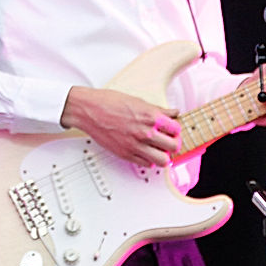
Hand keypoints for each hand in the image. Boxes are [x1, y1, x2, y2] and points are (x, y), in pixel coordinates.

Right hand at [60, 87, 181, 166]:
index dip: (176, 130)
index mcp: (150, 116)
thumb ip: (158, 110)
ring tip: (159, 150)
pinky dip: (149, 160)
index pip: (176, 129)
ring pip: (163, 160)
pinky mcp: (126, 154)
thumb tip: (172, 112)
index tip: (172, 130)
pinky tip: (145, 152)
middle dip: (173, 144)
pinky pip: (146, 164)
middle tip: (168, 141)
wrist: (88, 110)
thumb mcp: (138, 101)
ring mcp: (136, 145)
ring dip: (163, 155)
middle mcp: (145, 132)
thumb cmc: (108, 102)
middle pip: (174, 146)